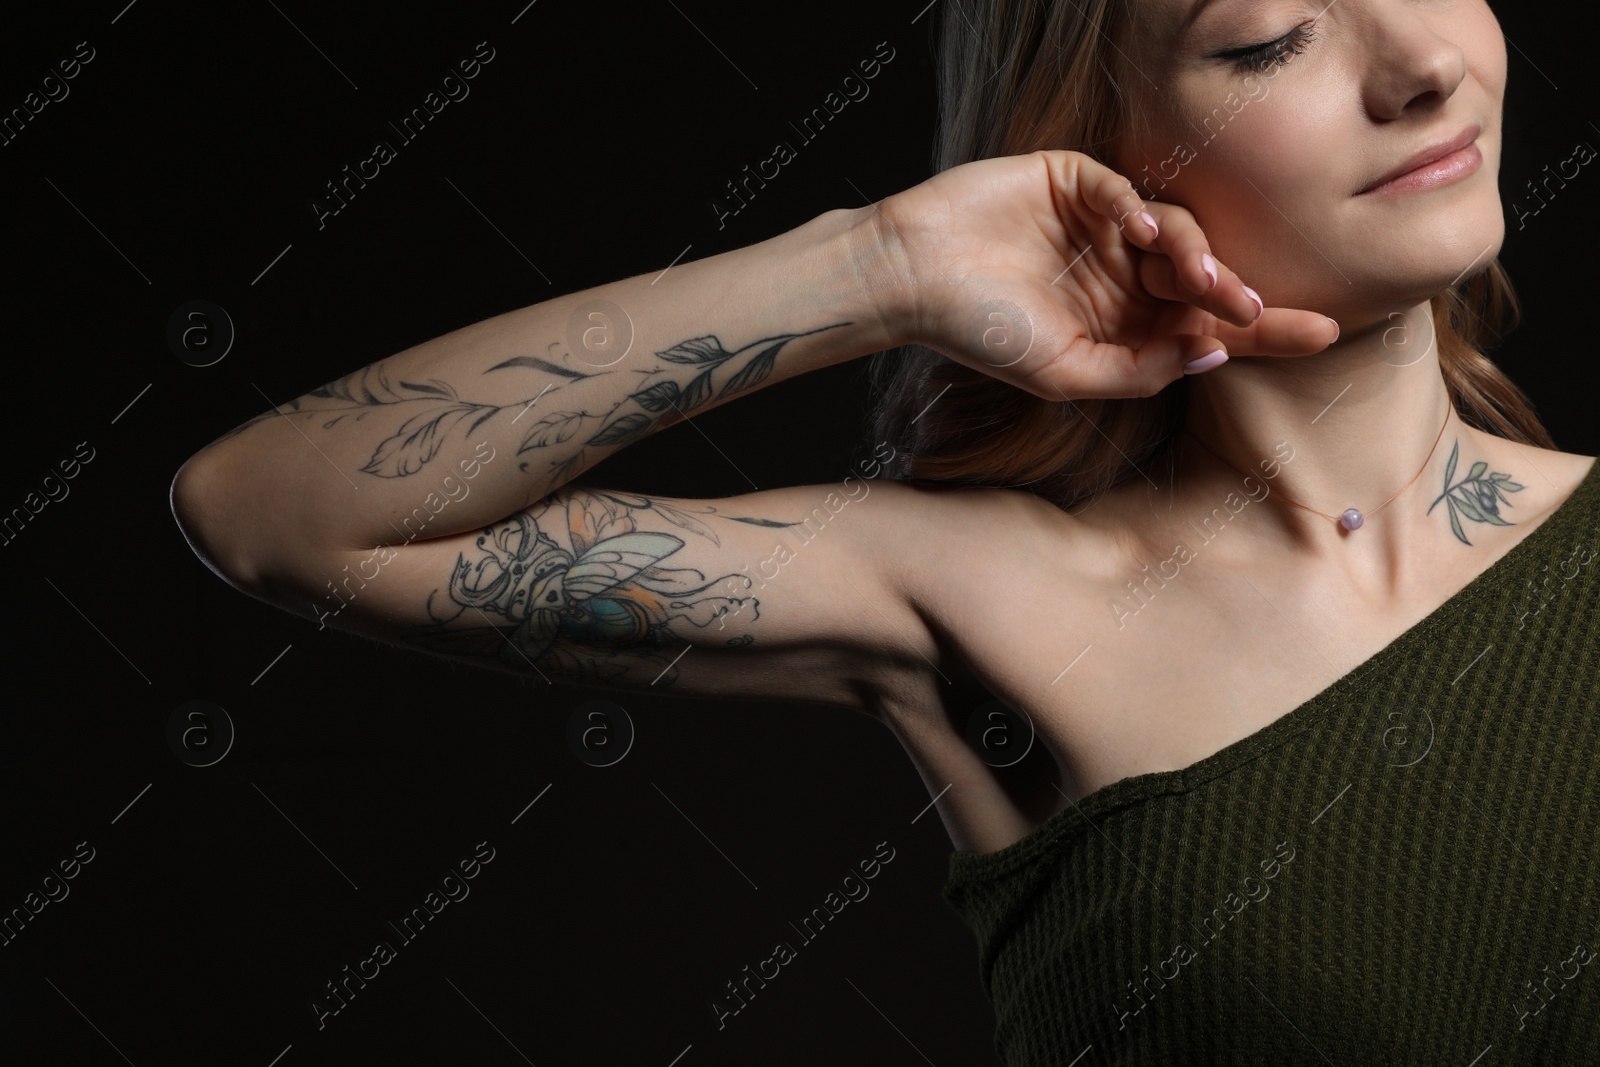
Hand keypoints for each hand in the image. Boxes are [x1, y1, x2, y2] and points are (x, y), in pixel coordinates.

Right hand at [867, 149, 1338, 398]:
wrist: (910, 277)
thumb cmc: (977, 332)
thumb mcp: (1064, 372)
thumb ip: (1139, 370)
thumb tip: (1215, 356)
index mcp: (1122, 323)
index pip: (1206, 327)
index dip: (1266, 329)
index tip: (1324, 332)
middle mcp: (1120, 274)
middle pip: (1204, 280)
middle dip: (1236, 295)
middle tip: (1258, 307)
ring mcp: (1100, 226)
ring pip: (1176, 232)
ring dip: (1196, 255)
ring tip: (1202, 278)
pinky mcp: (1075, 181)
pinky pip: (1127, 189)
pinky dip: (1140, 209)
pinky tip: (1135, 232)